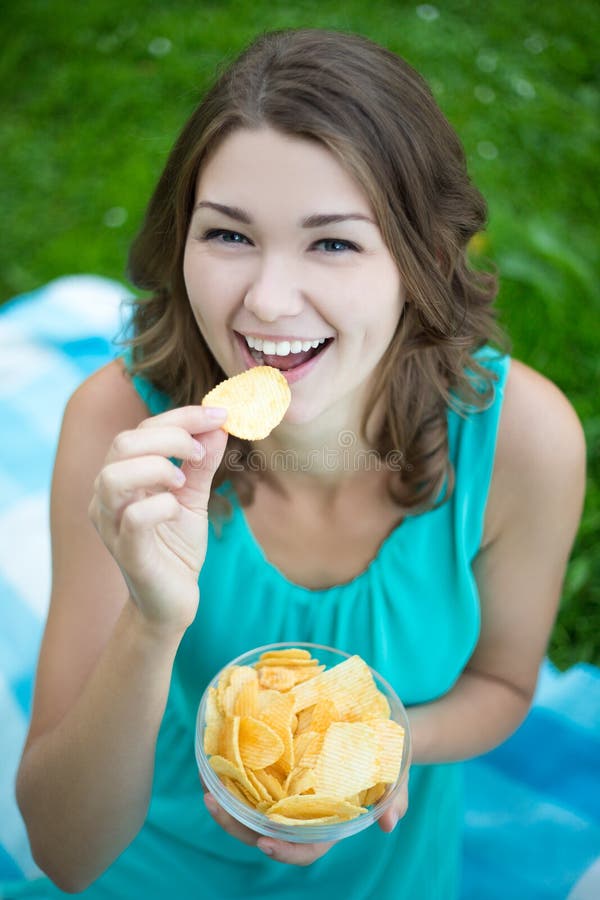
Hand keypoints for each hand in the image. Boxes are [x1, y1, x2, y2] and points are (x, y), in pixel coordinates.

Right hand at [89, 405, 227, 632]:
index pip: (141, 430)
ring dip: (158, 467)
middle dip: (171, 436)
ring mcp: (111, 525)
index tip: (220, 415)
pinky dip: (162, 505)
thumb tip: (218, 425)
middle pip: (123, 443)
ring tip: (182, 482)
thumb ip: (201, 463)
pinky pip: (135, 517)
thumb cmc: (176, 548)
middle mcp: (106, 497)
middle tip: (200, 453)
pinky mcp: (127, 553)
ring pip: (115, 476)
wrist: (172, 602)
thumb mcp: (193, 498)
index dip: (182, 417)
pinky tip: (177, 510)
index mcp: (121, 477)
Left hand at [202, 773, 409, 864]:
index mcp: (329, 823)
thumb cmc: (387, 761)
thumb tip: (388, 822)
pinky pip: (252, 782)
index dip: (284, 851)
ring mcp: (288, 794)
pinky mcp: (280, 772)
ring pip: (251, 809)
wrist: (379, 732)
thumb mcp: (396, 776)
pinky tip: (216, 761)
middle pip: (264, 832)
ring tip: (206, 784)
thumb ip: (394, 798)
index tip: (264, 842)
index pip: (305, 848)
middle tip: (211, 802)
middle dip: (235, 824)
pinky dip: (233, 776)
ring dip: (226, 801)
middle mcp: (303, 814)